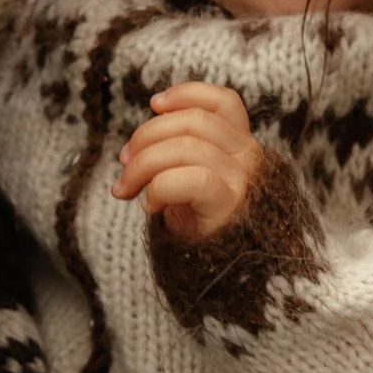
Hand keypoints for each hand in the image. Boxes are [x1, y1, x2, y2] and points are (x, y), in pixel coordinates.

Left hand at [111, 83, 264, 242]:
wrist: (226, 278)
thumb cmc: (202, 228)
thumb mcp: (190, 182)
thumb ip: (175, 156)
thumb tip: (132, 148)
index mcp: (240, 146)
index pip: (224, 102)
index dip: (187, 94)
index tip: (154, 104)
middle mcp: (248, 157)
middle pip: (193, 121)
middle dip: (147, 136)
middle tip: (123, 163)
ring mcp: (243, 180)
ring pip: (185, 146)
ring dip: (143, 164)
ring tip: (127, 189)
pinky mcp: (231, 205)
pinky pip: (189, 179)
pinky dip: (160, 188)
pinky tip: (150, 206)